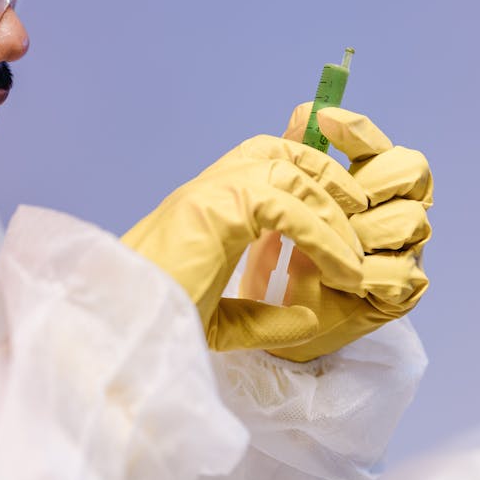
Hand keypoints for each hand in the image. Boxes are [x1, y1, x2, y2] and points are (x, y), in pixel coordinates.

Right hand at [121, 134, 367, 350]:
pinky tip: (341, 270)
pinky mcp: (215, 207)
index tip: (340, 210)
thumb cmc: (157, 326)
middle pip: (283, 151)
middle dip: (330, 178)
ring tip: (355, 257)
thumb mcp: (220, 322)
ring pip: (291, 174)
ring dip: (332, 213)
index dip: (307, 173)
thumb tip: (309, 317)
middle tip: (361, 219)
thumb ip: (263, 317)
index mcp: (205, 202)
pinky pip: (286, 209)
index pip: (263, 159)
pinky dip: (321, 238)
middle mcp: (207, 187)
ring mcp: (210, 191)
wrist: (118, 328)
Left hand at [240, 104, 432, 361]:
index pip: (381, 146)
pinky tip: (335, 280)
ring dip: (364, 231)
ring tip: (323, 248)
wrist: (269, 312)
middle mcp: (394, 211)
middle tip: (336, 199)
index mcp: (369, 185)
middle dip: (371, 178)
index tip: (324, 120)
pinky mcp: (401, 293)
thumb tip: (307, 110)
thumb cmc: (277, 251)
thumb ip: (295, 154)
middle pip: (413, 171)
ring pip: (411, 220)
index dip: (358, 131)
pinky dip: (364, 275)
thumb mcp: (278, 198)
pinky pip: (401, 273)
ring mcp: (403, 250)